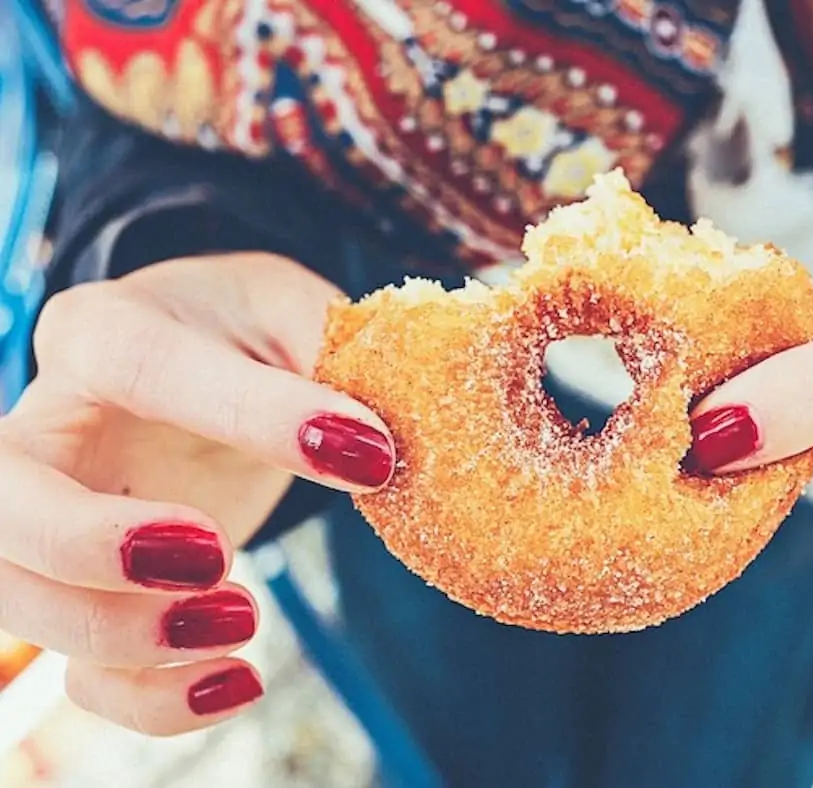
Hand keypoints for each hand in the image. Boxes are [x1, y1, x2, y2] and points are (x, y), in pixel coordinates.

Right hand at [0, 254, 394, 733]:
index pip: (140, 366)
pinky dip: (150, 698)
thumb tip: (379, 443)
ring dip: (123, 637)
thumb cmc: (250, 329)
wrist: (214, 362)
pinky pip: (82, 668)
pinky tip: (237, 681)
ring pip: (19, 596)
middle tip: (215, 557)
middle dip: (92, 546)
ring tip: (244, 619)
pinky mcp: (92, 590)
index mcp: (107, 330)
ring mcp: (58, 515)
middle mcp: (55, 424)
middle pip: (3, 500)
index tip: (366, 456)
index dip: (248, 415)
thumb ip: (335, 353)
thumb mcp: (296, 311)